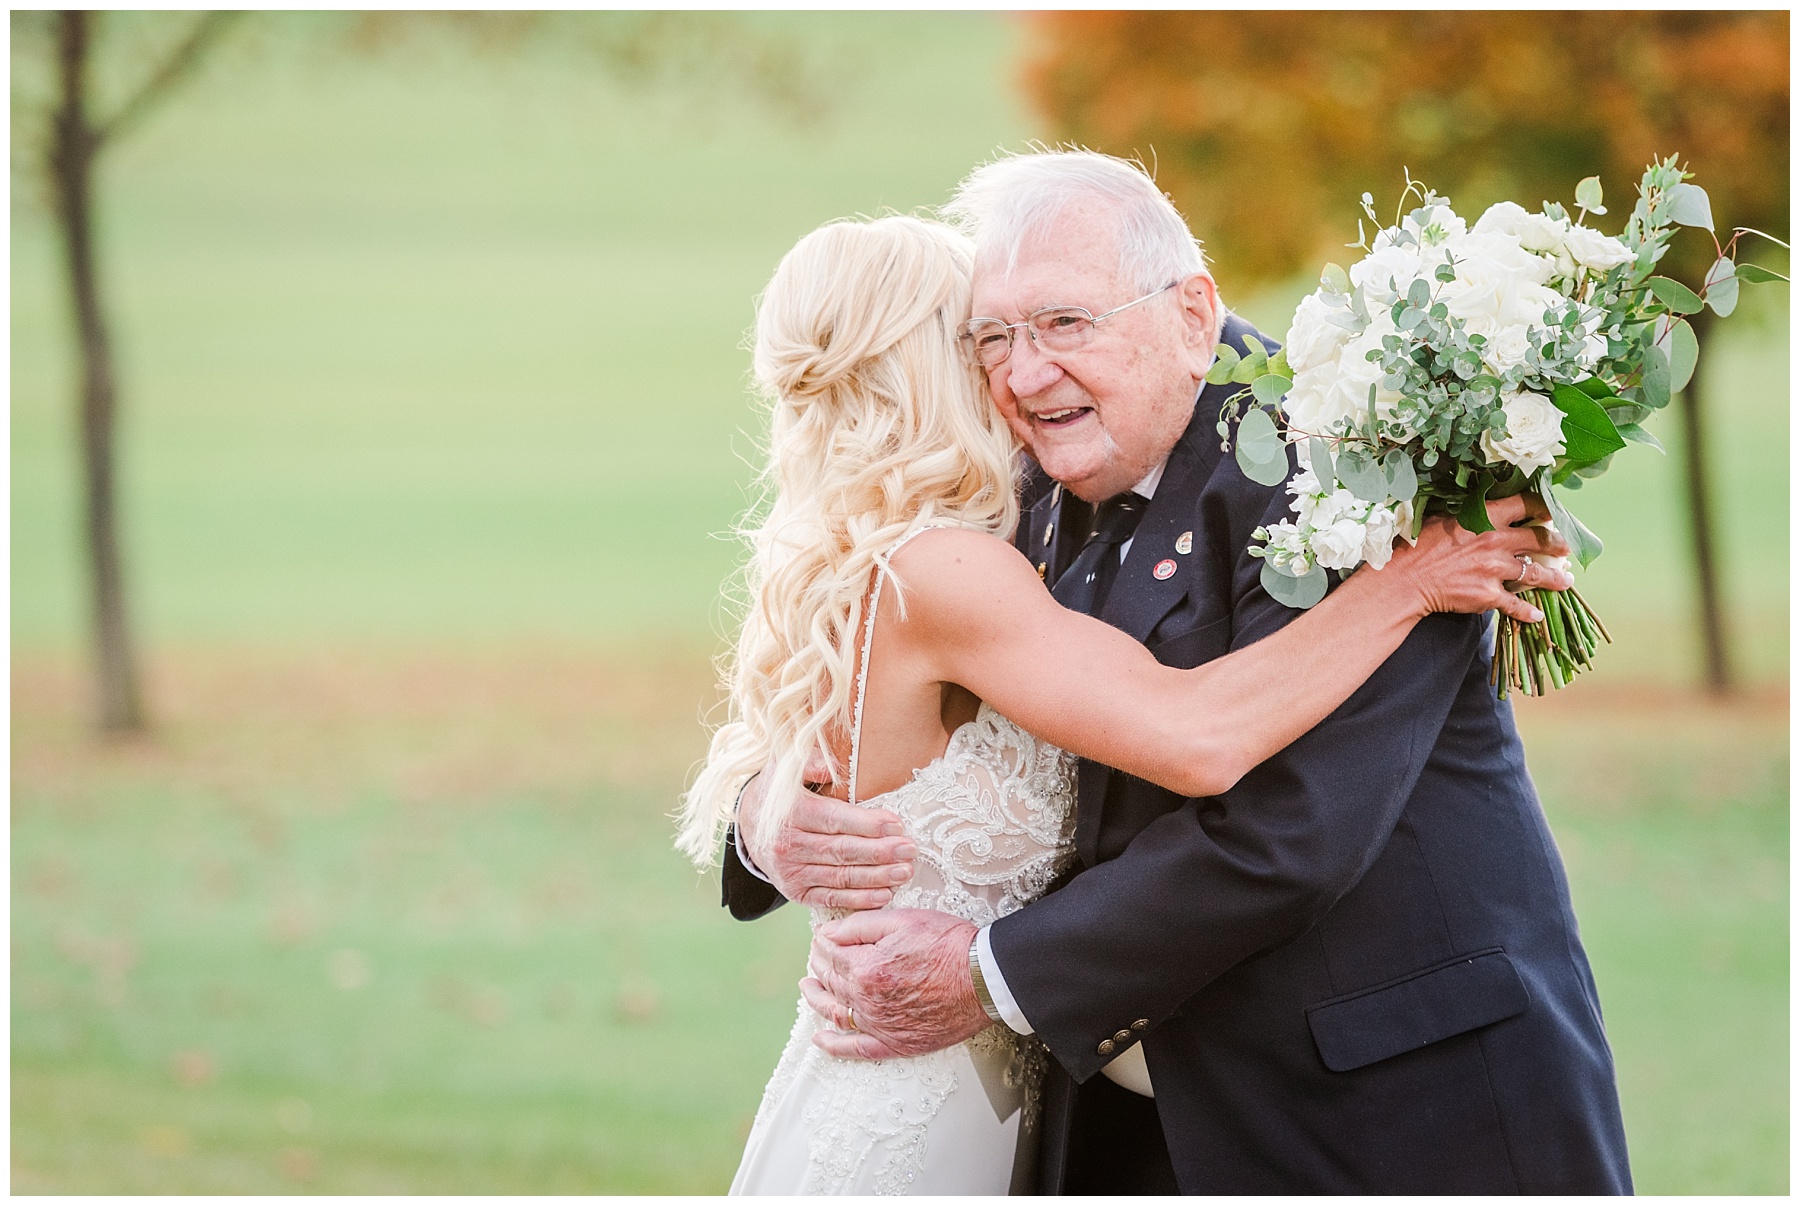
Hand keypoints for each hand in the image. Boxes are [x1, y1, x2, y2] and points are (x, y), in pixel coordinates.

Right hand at [737, 758, 915, 910]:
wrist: (750, 825)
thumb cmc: (780, 792)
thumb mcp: (785, 767)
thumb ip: (809, 762)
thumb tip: (830, 768)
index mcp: (790, 813)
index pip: (833, 819)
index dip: (866, 824)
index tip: (896, 824)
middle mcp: (788, 846)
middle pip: (841, 851)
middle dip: (879, 852)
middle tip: (909, 850)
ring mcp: (791, 872)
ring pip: (840, 877)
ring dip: (876, 877)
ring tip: (904, 872)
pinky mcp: (796, 892)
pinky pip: (831, 898)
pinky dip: (858, 899)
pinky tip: (884, 895)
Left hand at [802, 908, 988, 1060]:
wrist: (984, 978)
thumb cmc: (950, 946)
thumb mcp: (903, 919)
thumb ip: (860, 925)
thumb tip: (827, 931)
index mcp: (866, 969)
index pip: (831, 954)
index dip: (824, 942)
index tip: (823, 936)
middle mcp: (868, 1001)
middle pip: (831, 982)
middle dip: (819, 965)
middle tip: (817, 956)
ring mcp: (881, 1025)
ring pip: (837, 1013)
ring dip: (817, 1001)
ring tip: (808, 989)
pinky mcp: (897, 1043)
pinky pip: (857, 1049)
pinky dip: (835, 1046)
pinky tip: (822, 1039)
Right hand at [1388, 494, 1573, 624]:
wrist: (1404, 581)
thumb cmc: (1417, 546)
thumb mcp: (1443, 518)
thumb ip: (1469, 514)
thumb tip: (1482, 510)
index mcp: (1486, 517)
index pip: (1526, 503)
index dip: (1544, 506)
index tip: (1551, 511)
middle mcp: (1496, 541)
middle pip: (1540, 539)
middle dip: (1557, 544)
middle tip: (1565, 547)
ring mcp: (1495, 570)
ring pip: (1536, 573)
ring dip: (1555, 579)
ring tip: (1565, 581)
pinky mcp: (1488, 595)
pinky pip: (1516, 605)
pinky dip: (1528, 612)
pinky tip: (1537, 615)